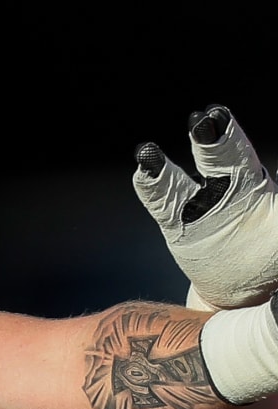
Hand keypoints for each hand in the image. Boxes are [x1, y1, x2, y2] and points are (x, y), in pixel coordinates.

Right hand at [133, 105, 276, 308]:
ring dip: (169, 166)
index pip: (252, 163)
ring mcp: (203, 206)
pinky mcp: (178, 226)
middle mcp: (236, 189)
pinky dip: (152, 184)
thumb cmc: (272, 254)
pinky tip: (143, 166)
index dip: (242, 147)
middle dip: (220, 140)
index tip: (230, 127)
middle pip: (229, 160)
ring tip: (149, 151)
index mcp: (266, 191)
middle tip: (210, 120)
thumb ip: (274, 221)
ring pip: (187, 181)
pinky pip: (162, 203)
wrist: (247, 288)